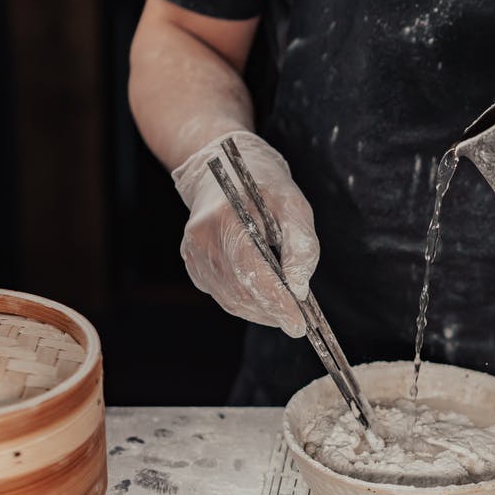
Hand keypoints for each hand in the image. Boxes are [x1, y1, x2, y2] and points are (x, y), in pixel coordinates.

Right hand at [173, 131, 318, 336]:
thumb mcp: (293, 203)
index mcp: (225, 217)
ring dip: (261, 311)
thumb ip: (302, 244)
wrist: (224, 171)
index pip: (250, 270)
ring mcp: (193, 254)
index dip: (275, 300)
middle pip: (240, 291)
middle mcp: (201, 239)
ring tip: (286, 311)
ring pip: (230, 300)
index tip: (298, 324)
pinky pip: (223, 295)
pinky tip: (265, 299)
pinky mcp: (193, 264)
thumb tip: (300, 288)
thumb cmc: (263, 186)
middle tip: (299, 321)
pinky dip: (247, 304)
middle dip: (272, 311)